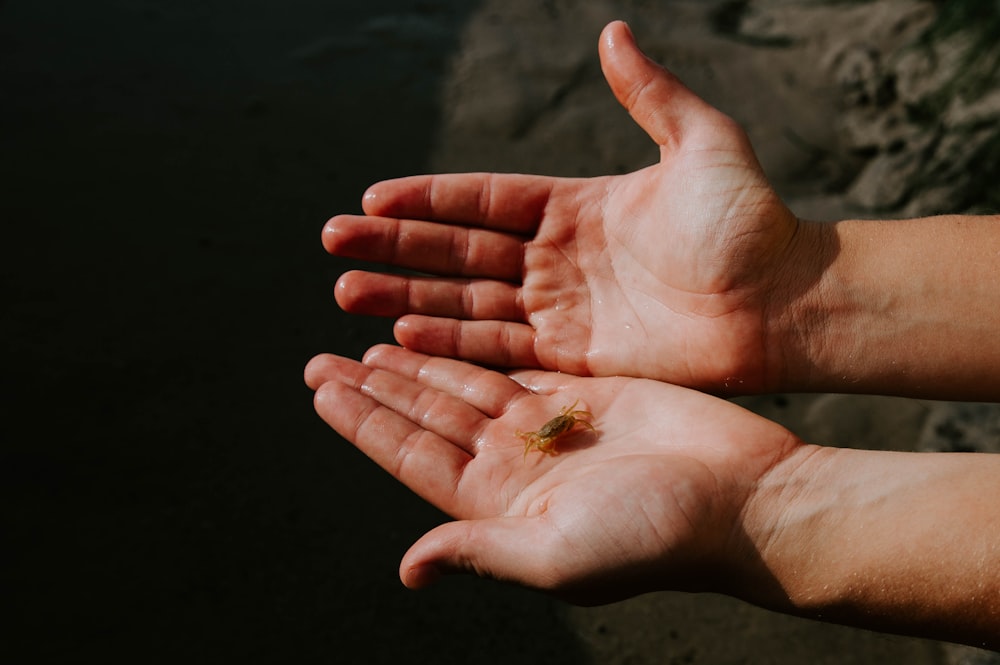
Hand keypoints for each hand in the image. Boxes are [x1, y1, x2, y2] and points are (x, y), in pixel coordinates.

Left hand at [304, 344, 799, 603]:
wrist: (739, 497)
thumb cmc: (655, 536)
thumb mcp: (557, 554)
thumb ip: (480, 552)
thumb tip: (408, 569)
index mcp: (498, 504)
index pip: (414, 457)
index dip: (366, 426)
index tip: (322, 393)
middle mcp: (513, 464)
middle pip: (427, 417)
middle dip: (374, 389)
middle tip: (320, 361)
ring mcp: (546, 426)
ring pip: (461, 386)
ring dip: (413, 364)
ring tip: (364, 341)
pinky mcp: (580, 392)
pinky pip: (509, 363)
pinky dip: (470, 349)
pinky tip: (438, 332)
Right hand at [324, 21, 812, 392]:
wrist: (784, 300)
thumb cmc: (748, 220)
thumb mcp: (700, 141)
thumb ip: (649, 94)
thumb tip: (612, 32)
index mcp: (575, 205)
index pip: (482, 199)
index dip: (427, 198)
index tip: (371, 197)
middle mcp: (558, 257)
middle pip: (459, 252)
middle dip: (395, 248)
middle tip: (333, 244)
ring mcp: (562, 309)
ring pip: (467, 303)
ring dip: (407, 298)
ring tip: (347, 295)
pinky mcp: (574, 357)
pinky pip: (500, 349)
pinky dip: (452, 345)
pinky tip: (402, 338)